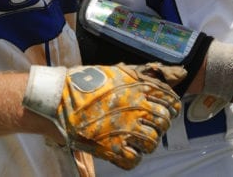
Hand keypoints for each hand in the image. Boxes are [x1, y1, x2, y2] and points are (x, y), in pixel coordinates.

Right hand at [23, 63, 183, 169]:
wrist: (56, 98)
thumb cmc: (85, 82)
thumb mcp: (117, 71)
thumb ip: (146, 73)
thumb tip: (176, 73)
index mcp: (138, 88)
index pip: (171, 102)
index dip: (169, 107)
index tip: (161, 109)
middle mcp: (135, 109)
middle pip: (164, 123)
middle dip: (157, 125)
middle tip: (143, 124)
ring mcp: (124, 129)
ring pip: (152, 143)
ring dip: (144, 142)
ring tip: (132, 137)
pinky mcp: (111, 148)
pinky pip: (134, 161)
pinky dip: (130, 157)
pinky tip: (122, 149)